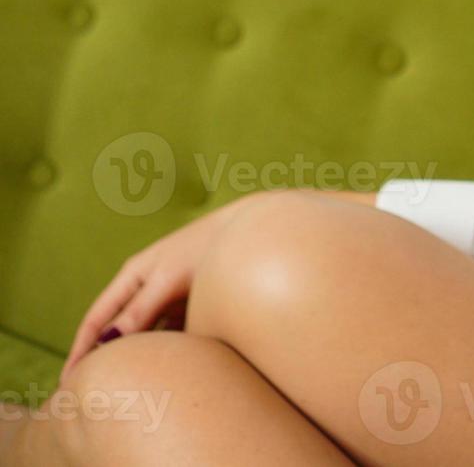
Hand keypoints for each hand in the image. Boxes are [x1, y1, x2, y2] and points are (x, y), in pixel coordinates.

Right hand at [58, 190, 270, 386]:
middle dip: (106, 359)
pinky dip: (171, 351)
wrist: (252, 232)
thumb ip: (141, 309)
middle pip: (120, 330)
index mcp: (133, 276)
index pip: (97, 319)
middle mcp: (148, 288)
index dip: (81, 350)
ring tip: (132, 388)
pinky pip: (176, 334)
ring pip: (149, 335)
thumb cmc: (207, 248)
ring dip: (140, 357)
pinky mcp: (194, 305)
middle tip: (97, 393)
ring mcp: (171, 297)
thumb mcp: (169, 279)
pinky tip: (172, 370)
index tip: (69, 382)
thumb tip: (107, 342)